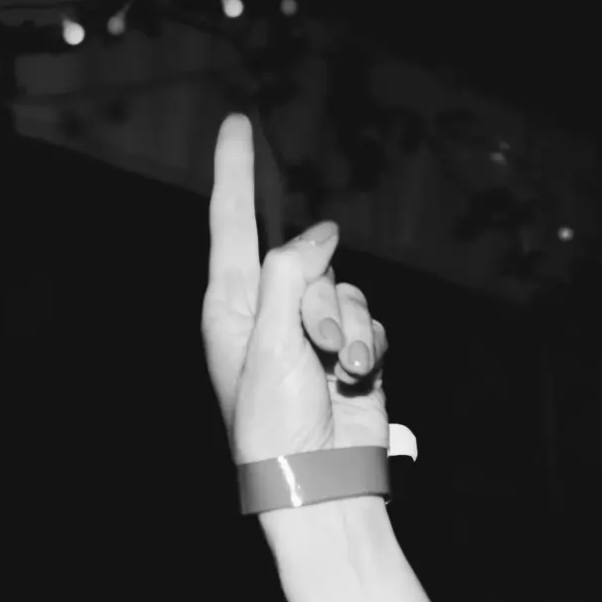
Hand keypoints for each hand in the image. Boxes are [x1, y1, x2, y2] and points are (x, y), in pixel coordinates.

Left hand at [202, 115, 389, 467]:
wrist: (320, 478)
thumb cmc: (275, 420)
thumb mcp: (269, 339)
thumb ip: (289, 274)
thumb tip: (322, 235)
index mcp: (230, 308)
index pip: (232, 224)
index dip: (236, 173)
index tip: (236, 123)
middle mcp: (267, 312)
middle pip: (306, 257)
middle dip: (321, 296)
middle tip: (316, 347)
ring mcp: (309, 331)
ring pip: (343, 287)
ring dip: (349, 327)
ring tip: (337, 372)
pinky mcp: (347, 350)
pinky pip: (369, 317)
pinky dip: (370, 345)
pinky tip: (358, 379)